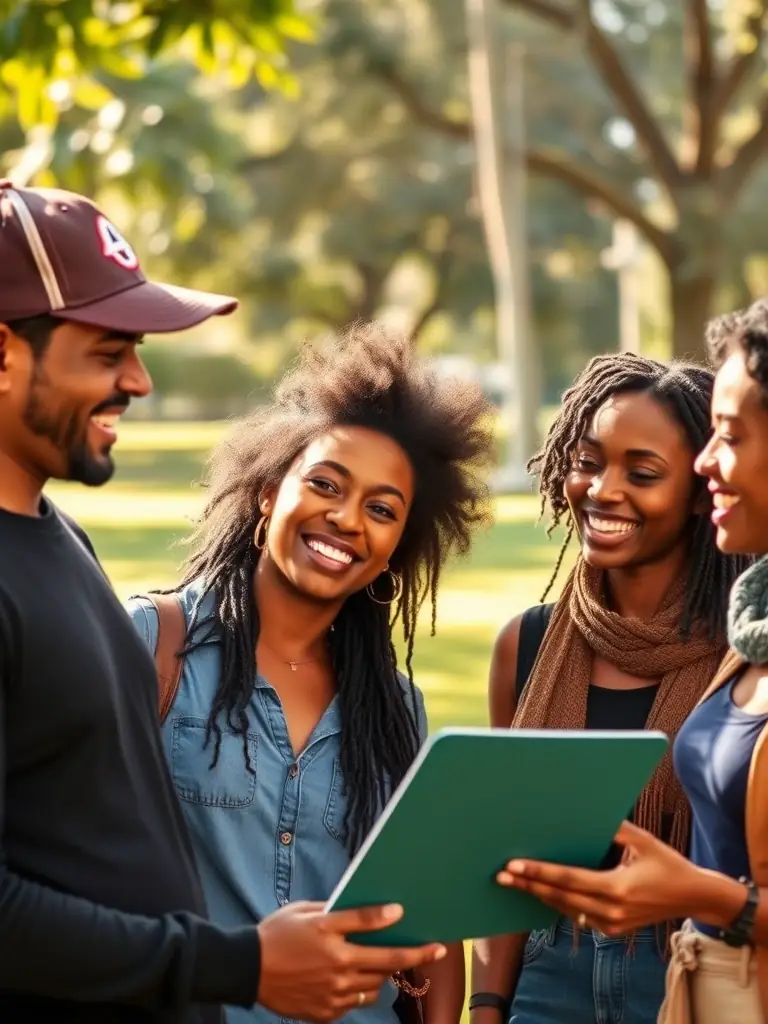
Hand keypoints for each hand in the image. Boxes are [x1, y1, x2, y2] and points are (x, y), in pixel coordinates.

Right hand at [257, 901, 446, 1022]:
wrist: (248, 970)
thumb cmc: (276, 933)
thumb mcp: (303, 911)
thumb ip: (335, 911)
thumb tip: (363, 909)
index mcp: (328, 933)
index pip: (369, 922)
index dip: (389, 917)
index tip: (406, 912)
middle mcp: (336, 963)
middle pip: (385, 960)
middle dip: (416, 954)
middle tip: (438, 950)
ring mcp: (333, 991)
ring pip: (375, 985)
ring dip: (385, 973)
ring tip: (387, 963)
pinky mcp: (326, 1010)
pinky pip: (356, 1002)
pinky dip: (362, 991)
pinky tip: (357, 980)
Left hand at [495, 821, 707, 934]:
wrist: (694, 897)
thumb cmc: (668, 864)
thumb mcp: (643, 841)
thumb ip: (614, 828)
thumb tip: (582, 812)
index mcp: (617, 888)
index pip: (568, 880)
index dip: (539, 873)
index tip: (514, 867)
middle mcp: (611, 912)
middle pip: (560, 898)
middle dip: (528, 886)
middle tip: (499, 877)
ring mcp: (612, 925)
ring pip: (566, 910)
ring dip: (540, 896)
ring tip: (513, 884)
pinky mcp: (613, 931)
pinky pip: (579, 916)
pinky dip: (560, 904)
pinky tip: (541, 892)